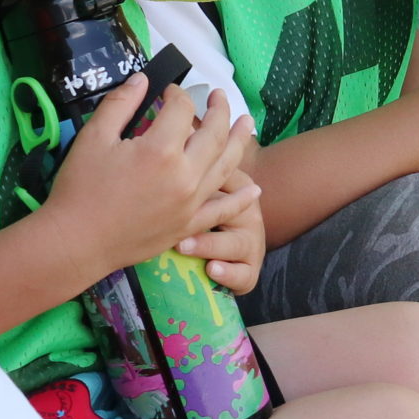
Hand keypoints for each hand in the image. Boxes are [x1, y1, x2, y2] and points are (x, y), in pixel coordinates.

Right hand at [43, 79, 249, 278]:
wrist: (76, 242)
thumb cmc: (79, 188)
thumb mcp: (93, 137)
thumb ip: (120, 103)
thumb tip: (142, 79)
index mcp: (160, 150)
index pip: (181, 109)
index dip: (176, 93)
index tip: (166, 91)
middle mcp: (185, 175)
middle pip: (213, 134)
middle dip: (218, 109)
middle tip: (218, 95)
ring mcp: (191, 203)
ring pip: (226, 166)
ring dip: (239, 141)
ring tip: (247, 123)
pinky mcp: (188, 225)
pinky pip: (223, 210)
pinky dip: (241, 199)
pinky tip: (254, 188)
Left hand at [176, 165, 264, 293]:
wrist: (238, 235)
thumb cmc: (211, 205)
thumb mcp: (205, 184)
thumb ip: (194, 169)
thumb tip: (167, 143)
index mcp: (241, 188)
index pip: (225, 179)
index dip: (201, 179)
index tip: (175, 180)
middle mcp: (249, 214)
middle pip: (231, 211)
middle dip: (201, 212)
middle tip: (173, 218)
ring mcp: (251, 243)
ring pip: (236, 245)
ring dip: (208, 245)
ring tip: (184, 246)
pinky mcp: (250, 270)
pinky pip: (245, 275)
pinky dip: (229, 274)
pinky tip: (211, 270)